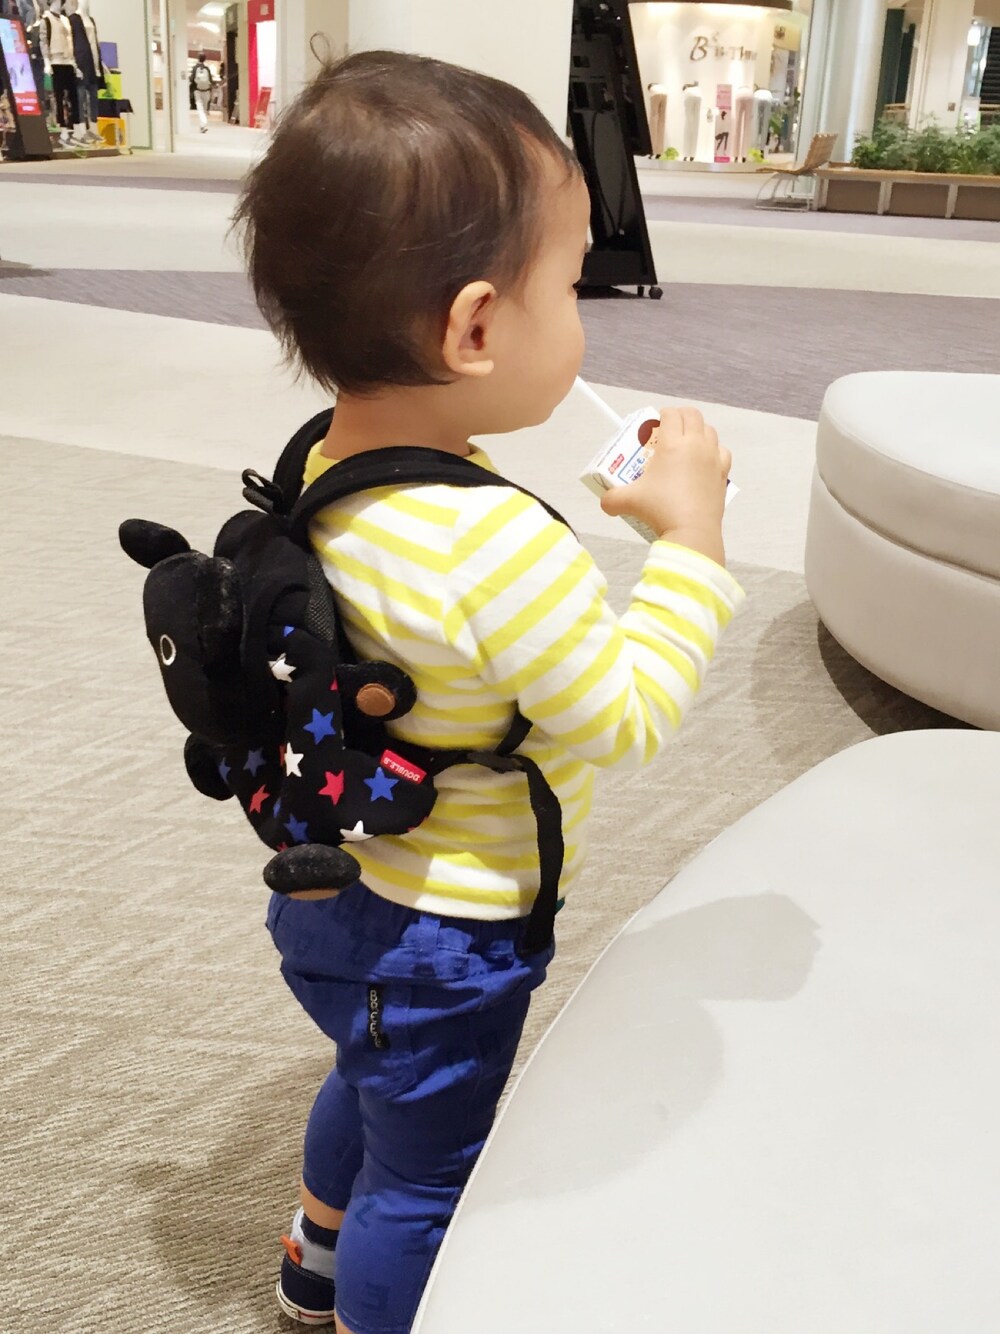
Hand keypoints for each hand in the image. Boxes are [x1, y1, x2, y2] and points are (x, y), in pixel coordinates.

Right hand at [601, 406, 730, 564]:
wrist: (691, 532)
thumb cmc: (660, 510)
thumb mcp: (628, 502)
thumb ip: (611, 499)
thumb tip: (605, 502)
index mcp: (672, 444)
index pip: (671, 415)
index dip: (662, 414)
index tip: (655, 423)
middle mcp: (695, 445)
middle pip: (692, 415)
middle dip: (680, 416)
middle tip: (669, 428)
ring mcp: (712, 458)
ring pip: (710, 430)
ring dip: (698, 430)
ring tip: (686, 443)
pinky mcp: (722, 474)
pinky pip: (722, 452)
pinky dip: (714, 450)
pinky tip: (705, 460)